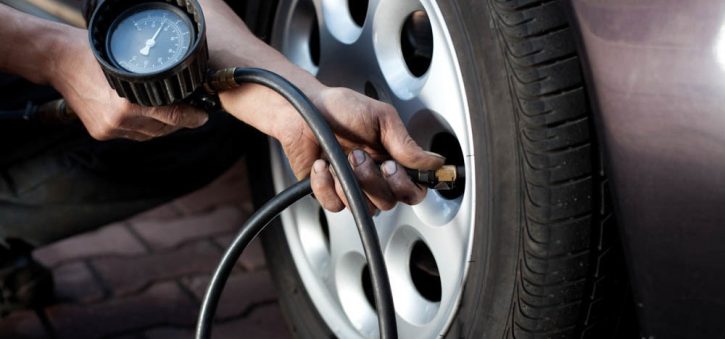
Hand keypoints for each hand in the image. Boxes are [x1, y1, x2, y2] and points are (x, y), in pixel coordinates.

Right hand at [49, 28, 207, 140]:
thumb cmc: (97, 57)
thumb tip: (183, 87)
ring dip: (162, 127)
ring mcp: (110, 129)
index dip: (193, 117)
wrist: (61, 62)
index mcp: (130, 103)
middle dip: (180, 122)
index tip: (204, 116)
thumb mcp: (131, 63)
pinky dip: (143, 128)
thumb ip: (155, 79)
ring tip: (169, 114)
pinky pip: (133, 135)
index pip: (173, 116)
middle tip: (192, 113)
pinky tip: (146, 116)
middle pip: (164, 129)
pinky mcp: (101, 133)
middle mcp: (120, 120)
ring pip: (149, 135)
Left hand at [291, 88, 444, 212]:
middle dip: (374, 180)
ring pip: (365, 207)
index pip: (414, 189)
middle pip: (389, 201)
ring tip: (342, 157)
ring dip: (351, 183)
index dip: (407, 186)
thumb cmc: (340, 108)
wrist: (302, 108)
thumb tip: (434, 161)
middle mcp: (375, 177)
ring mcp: (352, 186)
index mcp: (393, 159)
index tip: (392, 166)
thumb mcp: (381, 118)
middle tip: (360, 155)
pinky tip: (322, 165)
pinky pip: (334, 205)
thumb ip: (406, 143)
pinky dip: (326, 185)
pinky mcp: (328, 192)